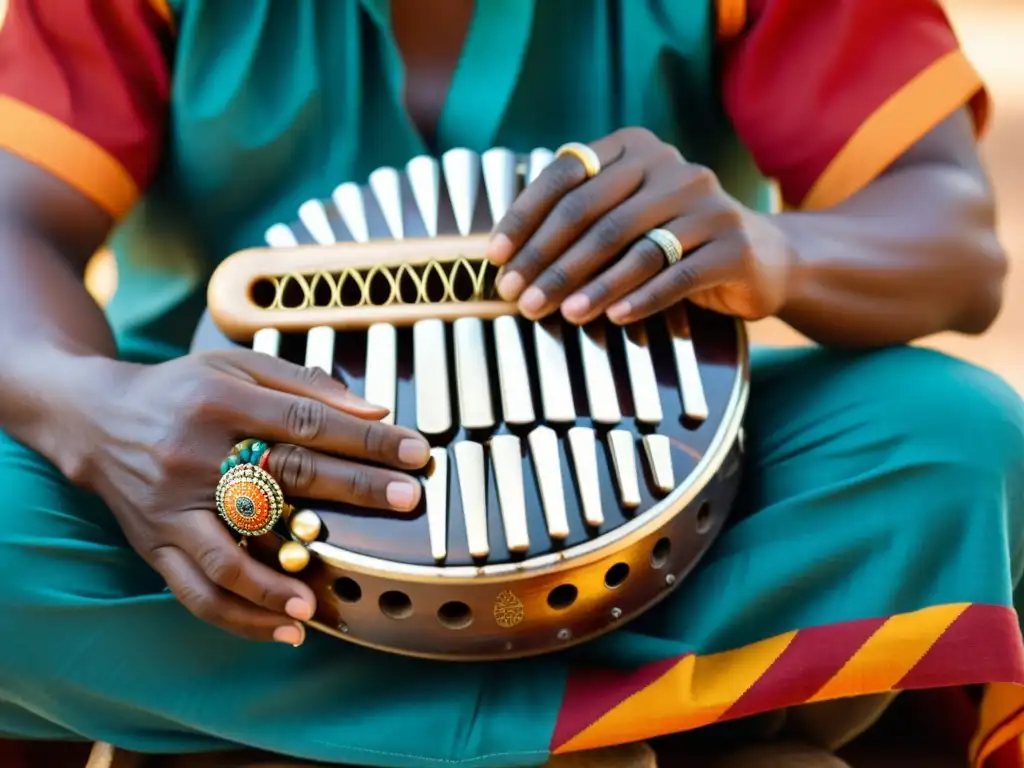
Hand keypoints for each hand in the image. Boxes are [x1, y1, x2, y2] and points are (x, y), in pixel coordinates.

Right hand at [70, 351, 430, 644]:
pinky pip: (196, 591)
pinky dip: (240, 617)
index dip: (366, 439)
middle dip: (354, 490)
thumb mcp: (237, 366)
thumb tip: (373, 409)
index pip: (308, 423)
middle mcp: (194, 455)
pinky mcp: (155, 545)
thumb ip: (303, 385)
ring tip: (321, 603)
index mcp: (221, 403)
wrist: (95, 418)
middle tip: (406, 502)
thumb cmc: (182, 390)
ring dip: (278, 585)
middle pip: (285, 477)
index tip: (416, 452)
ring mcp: (171, 508)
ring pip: (227, 556)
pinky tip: (285, 629)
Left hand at [487, 128, 795, 324]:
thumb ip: (580, 220)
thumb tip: (506, 257)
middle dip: (549, 260)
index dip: (525, 218)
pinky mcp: (733, 244)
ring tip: (557, 313)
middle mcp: (671, 167)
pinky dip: (640, 299)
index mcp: (635, 150)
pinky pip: (676, 275)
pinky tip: (612, 319)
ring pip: (633, 247)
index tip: (495, 258)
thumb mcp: (627, 217)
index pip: (566, 176)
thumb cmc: (673, 241)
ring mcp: (707, 204)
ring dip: (589, 285)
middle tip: (518, 296)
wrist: (761, 258)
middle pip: (594, 215)